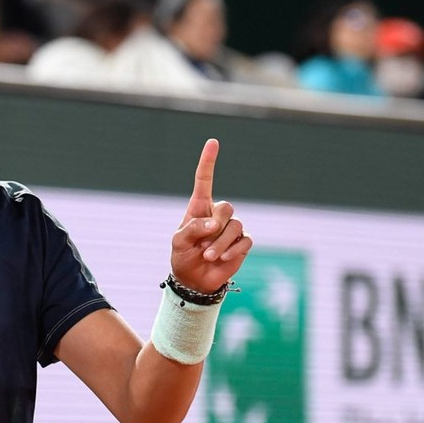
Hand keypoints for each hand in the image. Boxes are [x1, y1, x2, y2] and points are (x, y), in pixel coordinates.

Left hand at [171, 139, 251, 292]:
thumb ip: (193, 228)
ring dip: (220, 243)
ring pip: (235, 226)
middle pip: (226, 207)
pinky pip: (245, 241)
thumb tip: (214, 224)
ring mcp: (231, 228)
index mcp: (199, 208)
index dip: (208, 161)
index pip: (204, 181)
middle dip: (216, 226)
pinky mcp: (242, 243)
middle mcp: (217, 215)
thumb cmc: (183, 257)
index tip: (212, 142)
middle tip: (203, 244)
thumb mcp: (179, 242)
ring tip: (208, 255)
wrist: (195, 280)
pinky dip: (232, 251)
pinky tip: (222, 259)